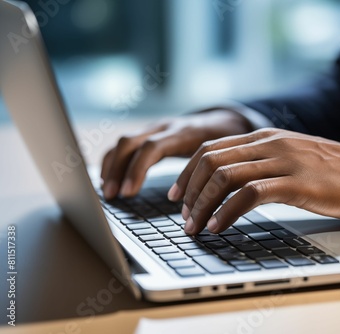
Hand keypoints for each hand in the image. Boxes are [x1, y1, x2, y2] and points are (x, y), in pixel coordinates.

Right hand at [100, 109, 251, 198]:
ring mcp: (155, 129)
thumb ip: (209, 175)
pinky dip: (115, 162)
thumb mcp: (220, 156)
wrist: (223, 121)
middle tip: (112, 196)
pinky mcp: (150, 134)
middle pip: (130, 143)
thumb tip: (199, 207)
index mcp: (183, 133)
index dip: (137, 170)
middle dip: (117, 170)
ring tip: (107, 192)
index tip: (128, 193)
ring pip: (124, 143)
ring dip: (111, 167)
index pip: (152, 147)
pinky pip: (126, 146)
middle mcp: (164, 127)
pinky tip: (109, 180)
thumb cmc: (223, 144)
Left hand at [167, 128, 339, 234]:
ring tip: (196, 226)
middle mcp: (270, 143)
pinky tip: (220, 227)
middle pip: (212, 161)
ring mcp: (283, 161)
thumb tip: (231, 182)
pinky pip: (250, 195)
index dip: (188, 172)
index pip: (212, 148)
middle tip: (184, 216)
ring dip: (203, 204)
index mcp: (266, 137)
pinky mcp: (296, 183)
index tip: (178, 195)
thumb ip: (263, 162)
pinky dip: (227, 212)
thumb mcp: (292, 156)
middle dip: (190, 191)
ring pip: (226, 177)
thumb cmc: (334, 171)